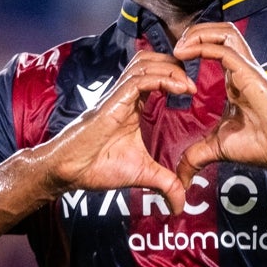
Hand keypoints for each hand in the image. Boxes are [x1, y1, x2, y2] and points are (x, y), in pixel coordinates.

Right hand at [41, 49, 194, 211]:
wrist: (69, 171)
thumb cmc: (97, 167)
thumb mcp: (142, 174)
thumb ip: (165, 184)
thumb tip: (180, 206)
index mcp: (133, 105)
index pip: (156, 74)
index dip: (177, 74)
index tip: (197, 89)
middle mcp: (125, 95)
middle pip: (151, 60)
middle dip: (176, 63)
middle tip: (196, 79)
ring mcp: (118, 96)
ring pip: (145, 64)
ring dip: (171, 68)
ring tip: (190, 83)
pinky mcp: (112, 102)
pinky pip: (138, 80)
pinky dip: (161, 79)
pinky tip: (179, 88)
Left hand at [173, 22, 266, 183]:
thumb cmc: (263, 146)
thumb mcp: (218, 148)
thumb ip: (196, 156)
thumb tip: (181, 176)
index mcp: (235, 81)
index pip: (215, 48)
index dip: (193, 48)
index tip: (172, 64)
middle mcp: (241, 69)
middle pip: (220, 32)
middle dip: (195, 32)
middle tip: (175, 50)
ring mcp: (247, 68)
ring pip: (225, 31)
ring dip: (198, 33)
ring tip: (179, 48)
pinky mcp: (249, 73)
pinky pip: (225, 49)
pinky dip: (202, 46)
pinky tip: (183, 55)